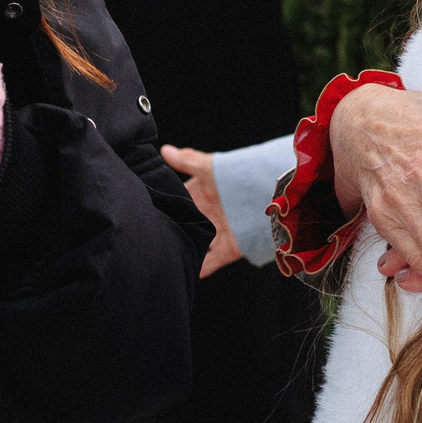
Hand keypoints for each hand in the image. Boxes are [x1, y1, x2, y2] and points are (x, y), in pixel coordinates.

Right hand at [164, 144, 240, 277]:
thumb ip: (187, 161)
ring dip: (188, 247)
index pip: (182, 198)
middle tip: (154, 235)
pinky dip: (203, 267)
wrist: (270, 196)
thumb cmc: (239, 177)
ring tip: (168, 254)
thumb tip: (165, 150)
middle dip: (175, 227)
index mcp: (204, 193)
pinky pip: (212, 260)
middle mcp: (210, 212)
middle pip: (188, 222)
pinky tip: (191, 273)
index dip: (168, 202)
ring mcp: (219, 230)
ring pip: (198, 242)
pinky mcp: (229, 247)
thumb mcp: (210, 167)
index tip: (151, 207)